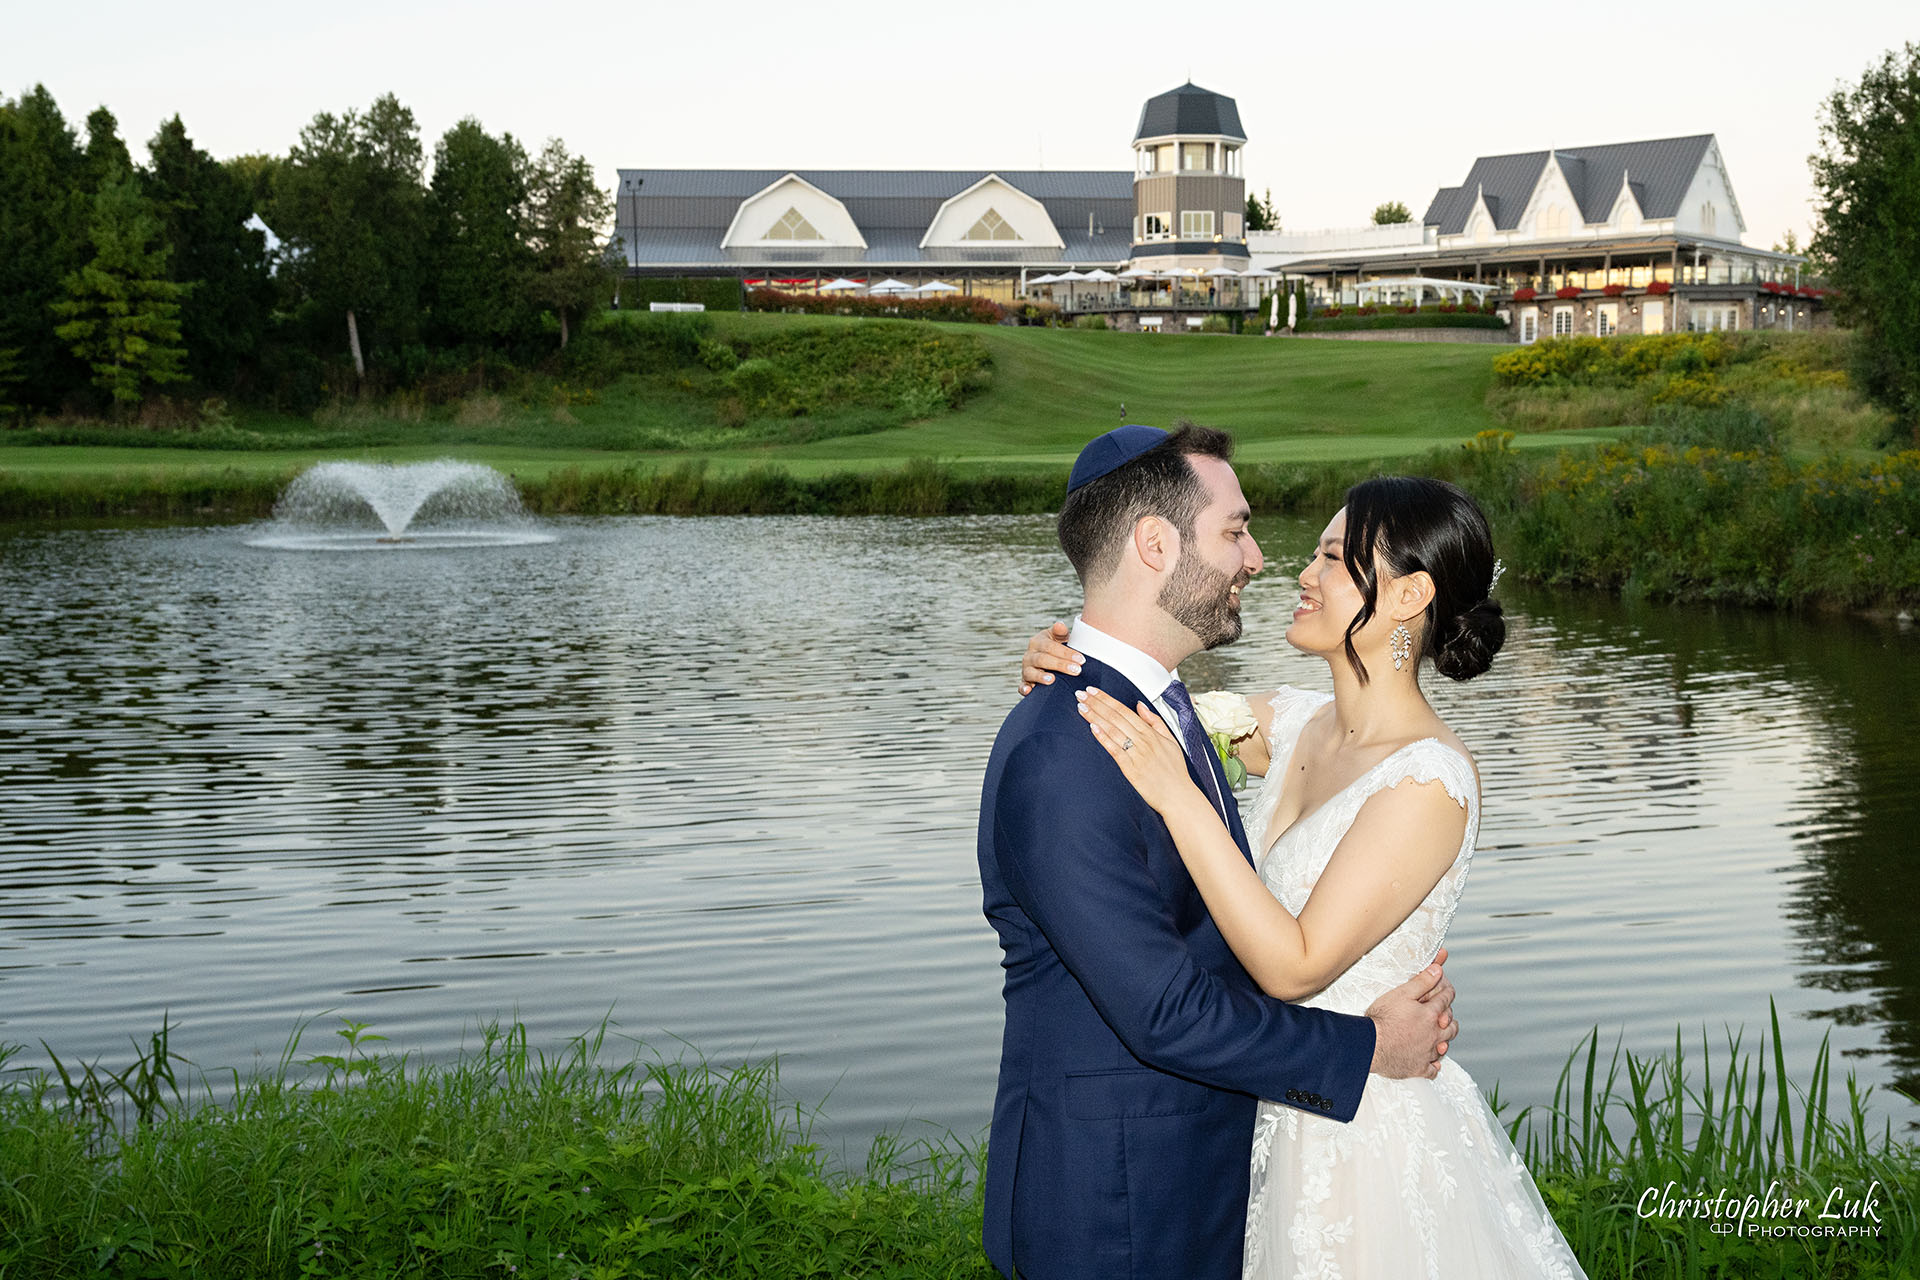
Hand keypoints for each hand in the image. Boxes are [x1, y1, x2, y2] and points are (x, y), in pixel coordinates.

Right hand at [1019, 620, 1082, 695]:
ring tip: (1053, 680)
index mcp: (1037, 642)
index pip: (1050, 646)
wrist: (1048, 661)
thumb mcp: (1059, 638)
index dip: (1066, 653)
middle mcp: (1029, 655)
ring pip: (1031, 672)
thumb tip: (1060, 624)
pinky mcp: (1024, 682)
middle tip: (1076, 670)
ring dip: (1041, 677)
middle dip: (1060, 665)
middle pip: (1043, 659)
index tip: (1081, 660)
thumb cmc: (1057, 649)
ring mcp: (1026, 669)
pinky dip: (1024, 688)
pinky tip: (1029, 691)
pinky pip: (1021, 686)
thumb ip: (1060, 632)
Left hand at [1075, 687, 1201, 815]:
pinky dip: (1103, 737)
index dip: (1107, 699)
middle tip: (1080, 694)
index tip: (1093, 691)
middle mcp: (1143, 740)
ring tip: (1081, 707)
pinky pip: (1114, 750)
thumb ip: (1154, 721)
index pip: (1124, 710)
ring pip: (1112, 730)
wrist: (1179, 796)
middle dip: (1096, 703)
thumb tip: (1140, 705)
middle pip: (1115, 716)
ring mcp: (1137, 754)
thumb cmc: (1175, 771)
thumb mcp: (1170, 740)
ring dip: (1095, 717)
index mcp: (1151, 732)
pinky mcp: (1131, 769)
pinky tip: (1092, 728)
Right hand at [1363, 948, 1458, 1079]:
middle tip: (1443, 1016)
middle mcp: (1434, 1034)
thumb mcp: (1401, 993)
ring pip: (1445, 1047)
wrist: (1370, 1045)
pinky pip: (1432, 1070)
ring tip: (1439, 1037)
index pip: (1447, 999)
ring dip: (1444, 1040)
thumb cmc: (1382, 1019)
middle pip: (1451, 1026)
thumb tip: (1438, 970)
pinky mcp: (1418, 1068)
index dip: (1447, 991)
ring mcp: (1427, 1053)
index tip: (1446, 989)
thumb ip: (1422, 981)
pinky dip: (1433, 1065)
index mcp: (1431, 1014)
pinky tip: (1430, 1062)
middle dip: (1449, 1019)